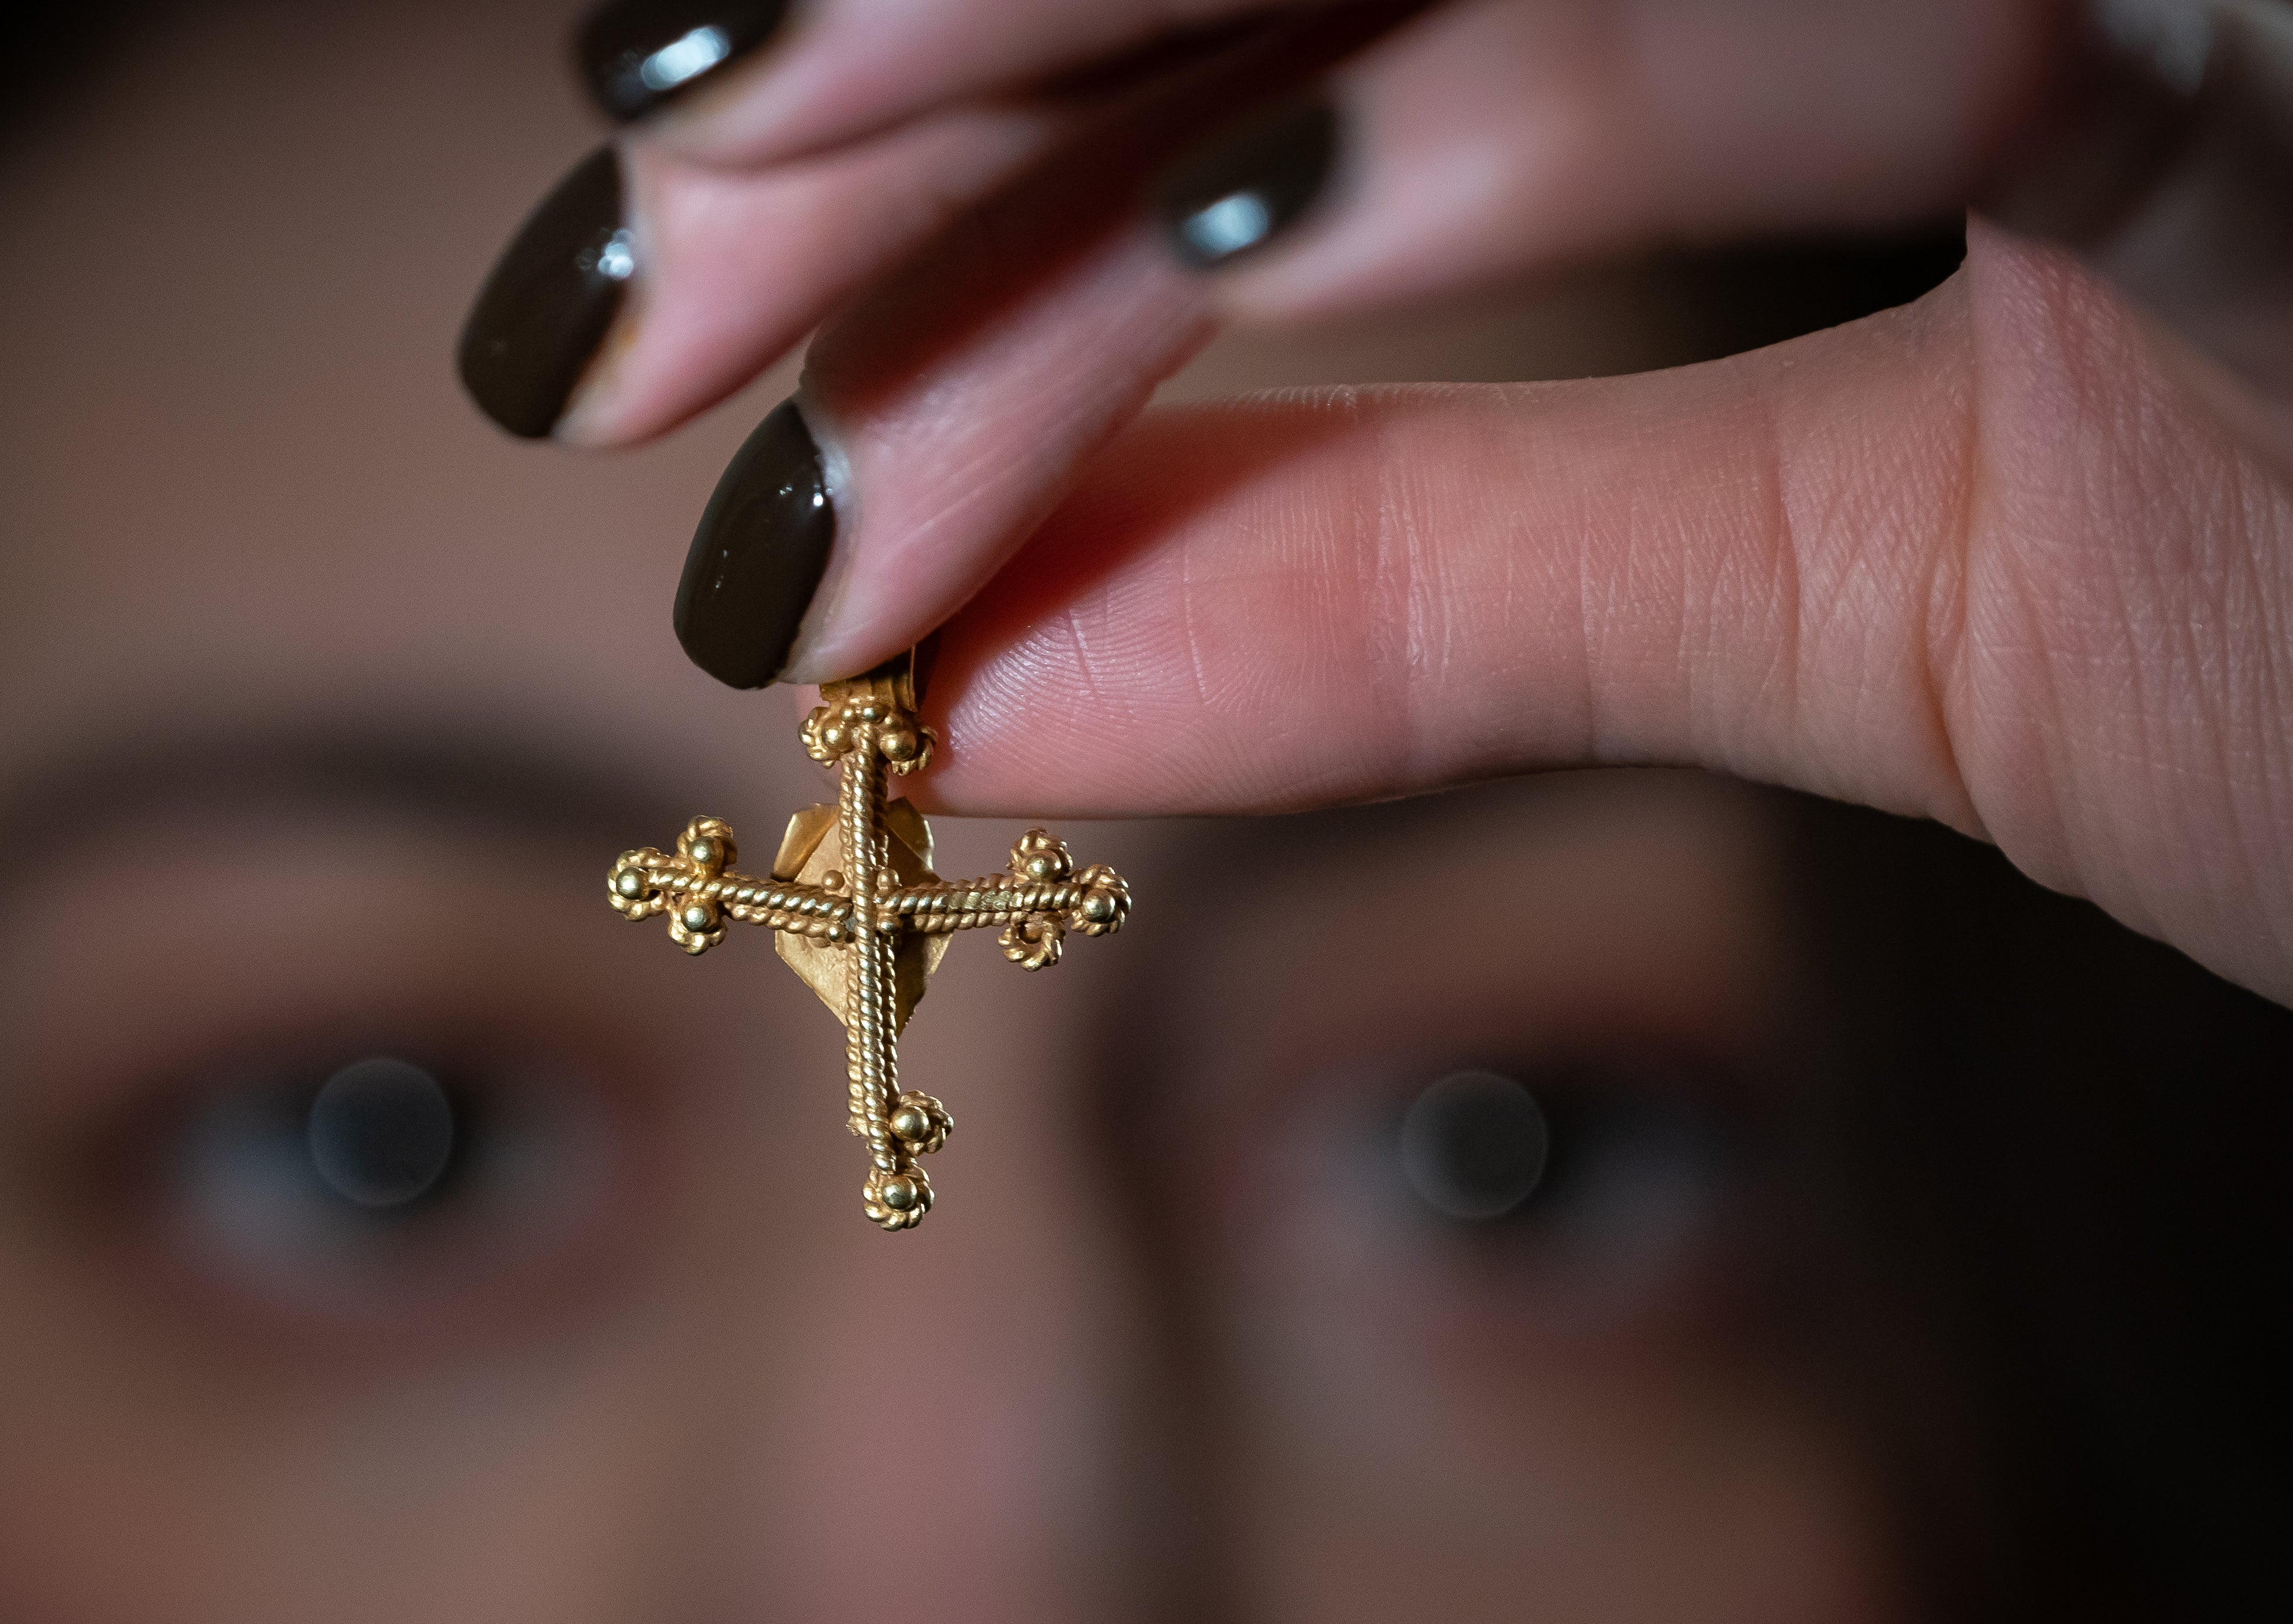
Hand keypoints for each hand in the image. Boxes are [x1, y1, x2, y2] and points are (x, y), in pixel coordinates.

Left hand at [462, 0, 2292, 1002]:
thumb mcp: (1892, 595)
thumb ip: (1459, 577)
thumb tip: (1012, 672)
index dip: (944, 110)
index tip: (664, 284)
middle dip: (918, 41)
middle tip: (616, 266)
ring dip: (1063, 27)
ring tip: (734, 230)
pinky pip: (1882, 2)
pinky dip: (1531, 90)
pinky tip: (1219, 228)